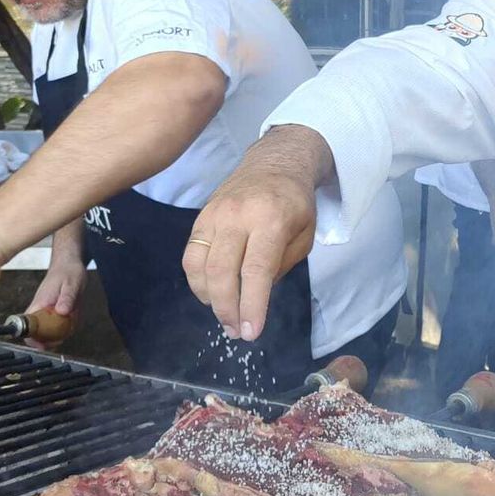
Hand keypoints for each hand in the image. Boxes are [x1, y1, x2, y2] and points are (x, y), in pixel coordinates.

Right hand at [25, 255, 85, 349]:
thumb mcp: (71, 284)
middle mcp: (40, 309)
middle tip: (60, 340)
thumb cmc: (68, 271)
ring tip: (68, 329)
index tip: (41, 344)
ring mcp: (47, 311)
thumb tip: (62, 311)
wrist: (70, 263)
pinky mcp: (54, 311)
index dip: (31, 337)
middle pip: (36, 332)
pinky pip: (58, 325)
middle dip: (47, 340)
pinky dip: (65, 328)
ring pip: (47, 331)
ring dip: (58, 335)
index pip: (27, 324)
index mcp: (40, 303)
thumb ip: (67, 298)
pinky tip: (72, 322)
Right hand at [183, 128, 324, 341]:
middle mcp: (237, 216)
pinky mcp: (200, 217)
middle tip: (236, 331)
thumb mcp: (304, 236)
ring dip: (209, 298)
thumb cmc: (295, 203)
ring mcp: (214, 215)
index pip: (257, 270)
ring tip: (224, 316)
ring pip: (198, 265)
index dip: (252, 305)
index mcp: (271, 220)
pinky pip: (190, 255)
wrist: (273, 163)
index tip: (251, 332)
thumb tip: (255, 297)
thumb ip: (281, 266)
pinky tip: (211, 293)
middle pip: (221, 271)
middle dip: (227, 308)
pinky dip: (197, 280)